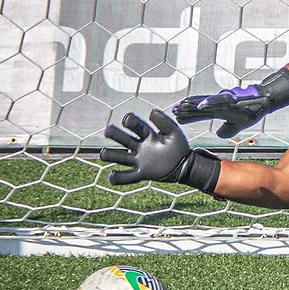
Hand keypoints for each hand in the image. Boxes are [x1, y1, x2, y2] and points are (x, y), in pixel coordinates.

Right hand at [101, 108, 218, 192]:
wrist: (185, 166)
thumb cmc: (179, 147)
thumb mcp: (174, 132)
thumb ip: (164, 122)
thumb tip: (151, 111)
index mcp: (148, 135)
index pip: (135, 126)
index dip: (130, 121)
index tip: (127, 120)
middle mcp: (140, 147)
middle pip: (124, 139)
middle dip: (115, 134)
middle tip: (108, 130)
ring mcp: (140, 160)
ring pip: (121, 157)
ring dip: (111, 155)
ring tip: (103, 154)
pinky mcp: (143, 173)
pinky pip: (128, 177)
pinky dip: (118, 178)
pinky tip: (111, 176)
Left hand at [172, 85, 269, 138]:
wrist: (264, 101)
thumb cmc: (251, 110)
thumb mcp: (238, 125)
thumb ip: (227, 129)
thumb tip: (219, 134)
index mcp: (219, 110)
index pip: (200, 114)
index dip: (189, 116)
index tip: (177, 118)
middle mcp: (219, 104)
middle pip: (200, 107)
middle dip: (187, 109)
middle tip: (174, 110)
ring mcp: (225, 100)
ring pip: (206, 102)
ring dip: (194, 104)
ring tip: (182, 106)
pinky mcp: (232, 98)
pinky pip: (219, 100)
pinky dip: (210, 102)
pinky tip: (201, 104)